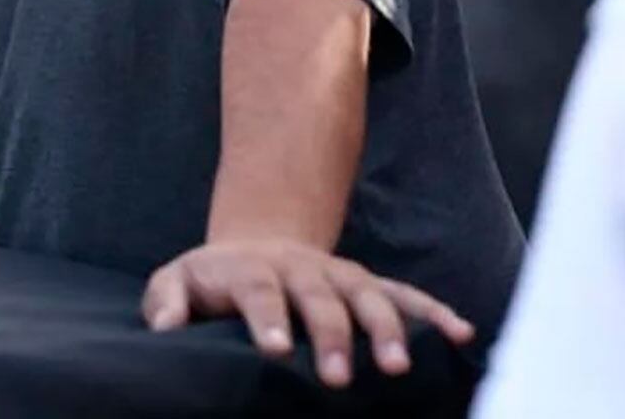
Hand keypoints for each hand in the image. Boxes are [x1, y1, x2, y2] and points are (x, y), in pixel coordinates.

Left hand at [141, 239, 474, 388]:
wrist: (252, 247)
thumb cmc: (211, 281)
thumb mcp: (177, 281)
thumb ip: (166, 301)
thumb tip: (162, 327)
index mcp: (250, 270)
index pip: (259, 291)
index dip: (267, 318)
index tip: (274, 350)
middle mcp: (301, 270)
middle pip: (319, 298)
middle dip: (332, 336)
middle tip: (338, 378)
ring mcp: (338, 276)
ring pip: (369, 296)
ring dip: (387, 329)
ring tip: (400, 367)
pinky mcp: (367, 284)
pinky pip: (405, 295)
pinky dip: (434, 312)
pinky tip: (462, 334)